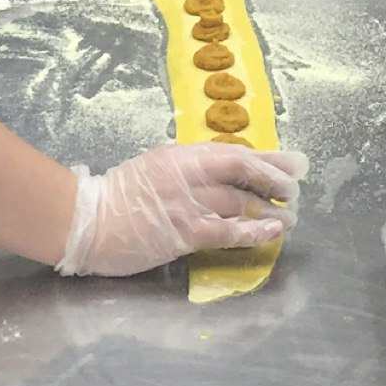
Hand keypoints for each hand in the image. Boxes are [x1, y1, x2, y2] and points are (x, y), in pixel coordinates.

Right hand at [57, 143, 308, 275]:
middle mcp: (189, 174)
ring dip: (270, 209)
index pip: (235, 152)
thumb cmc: (118, 194)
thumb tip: (222, 175)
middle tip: (297, 186)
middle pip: (243, 173)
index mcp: (182, 155)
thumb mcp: (156, 166)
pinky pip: (226, 232)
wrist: (88, 220)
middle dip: (275, 179)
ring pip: (240, 202)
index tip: (291, 162)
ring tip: (291, 215)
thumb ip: (187, 169)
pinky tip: (271, 232)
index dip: (268, 158)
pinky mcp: (184, 233)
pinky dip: (252, 231)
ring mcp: (188, 204)